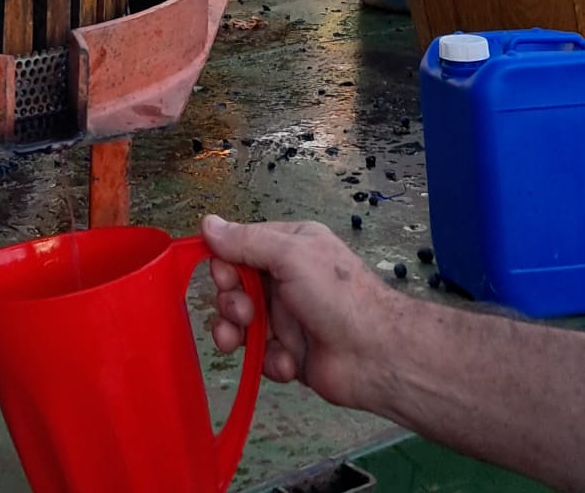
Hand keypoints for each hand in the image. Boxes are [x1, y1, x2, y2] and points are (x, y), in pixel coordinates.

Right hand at [203, 216, 401, 410]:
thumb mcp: (291, 256)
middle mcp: (286, 279)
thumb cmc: (339, 297)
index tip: (225, 278)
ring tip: (241, 342)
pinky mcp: (290, 353)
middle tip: (243, 314)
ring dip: (238, 334)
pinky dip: (270, 360)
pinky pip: (262, 355)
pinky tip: (288, 361)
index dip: (225, 264)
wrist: (376, 356)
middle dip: (231, 302)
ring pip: (243, 324)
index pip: (240, 247)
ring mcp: (288, 318)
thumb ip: (246, 241)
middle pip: (236, 288)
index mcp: (289, 247)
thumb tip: (208, 223)